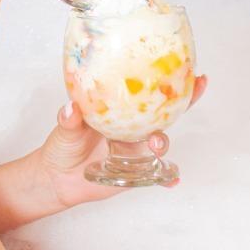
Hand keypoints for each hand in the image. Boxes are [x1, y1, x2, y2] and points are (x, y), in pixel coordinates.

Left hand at [32, 74, 207, 207]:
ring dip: (162, 142)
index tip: (188, 69)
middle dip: (182, 103)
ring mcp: (136, 150)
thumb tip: (71, 108)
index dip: (168, 81)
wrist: (57, 178)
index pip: (145, 93)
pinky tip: (173, 181)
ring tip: (156, 146)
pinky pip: (157, 174)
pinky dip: (167, 177)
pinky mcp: (136, 172)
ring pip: (159, 142)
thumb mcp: (64, 130)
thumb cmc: (62, 146)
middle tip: (191, 94)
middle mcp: (132, 128)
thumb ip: (69, 120)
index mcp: (119, 111)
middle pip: (163, 114)